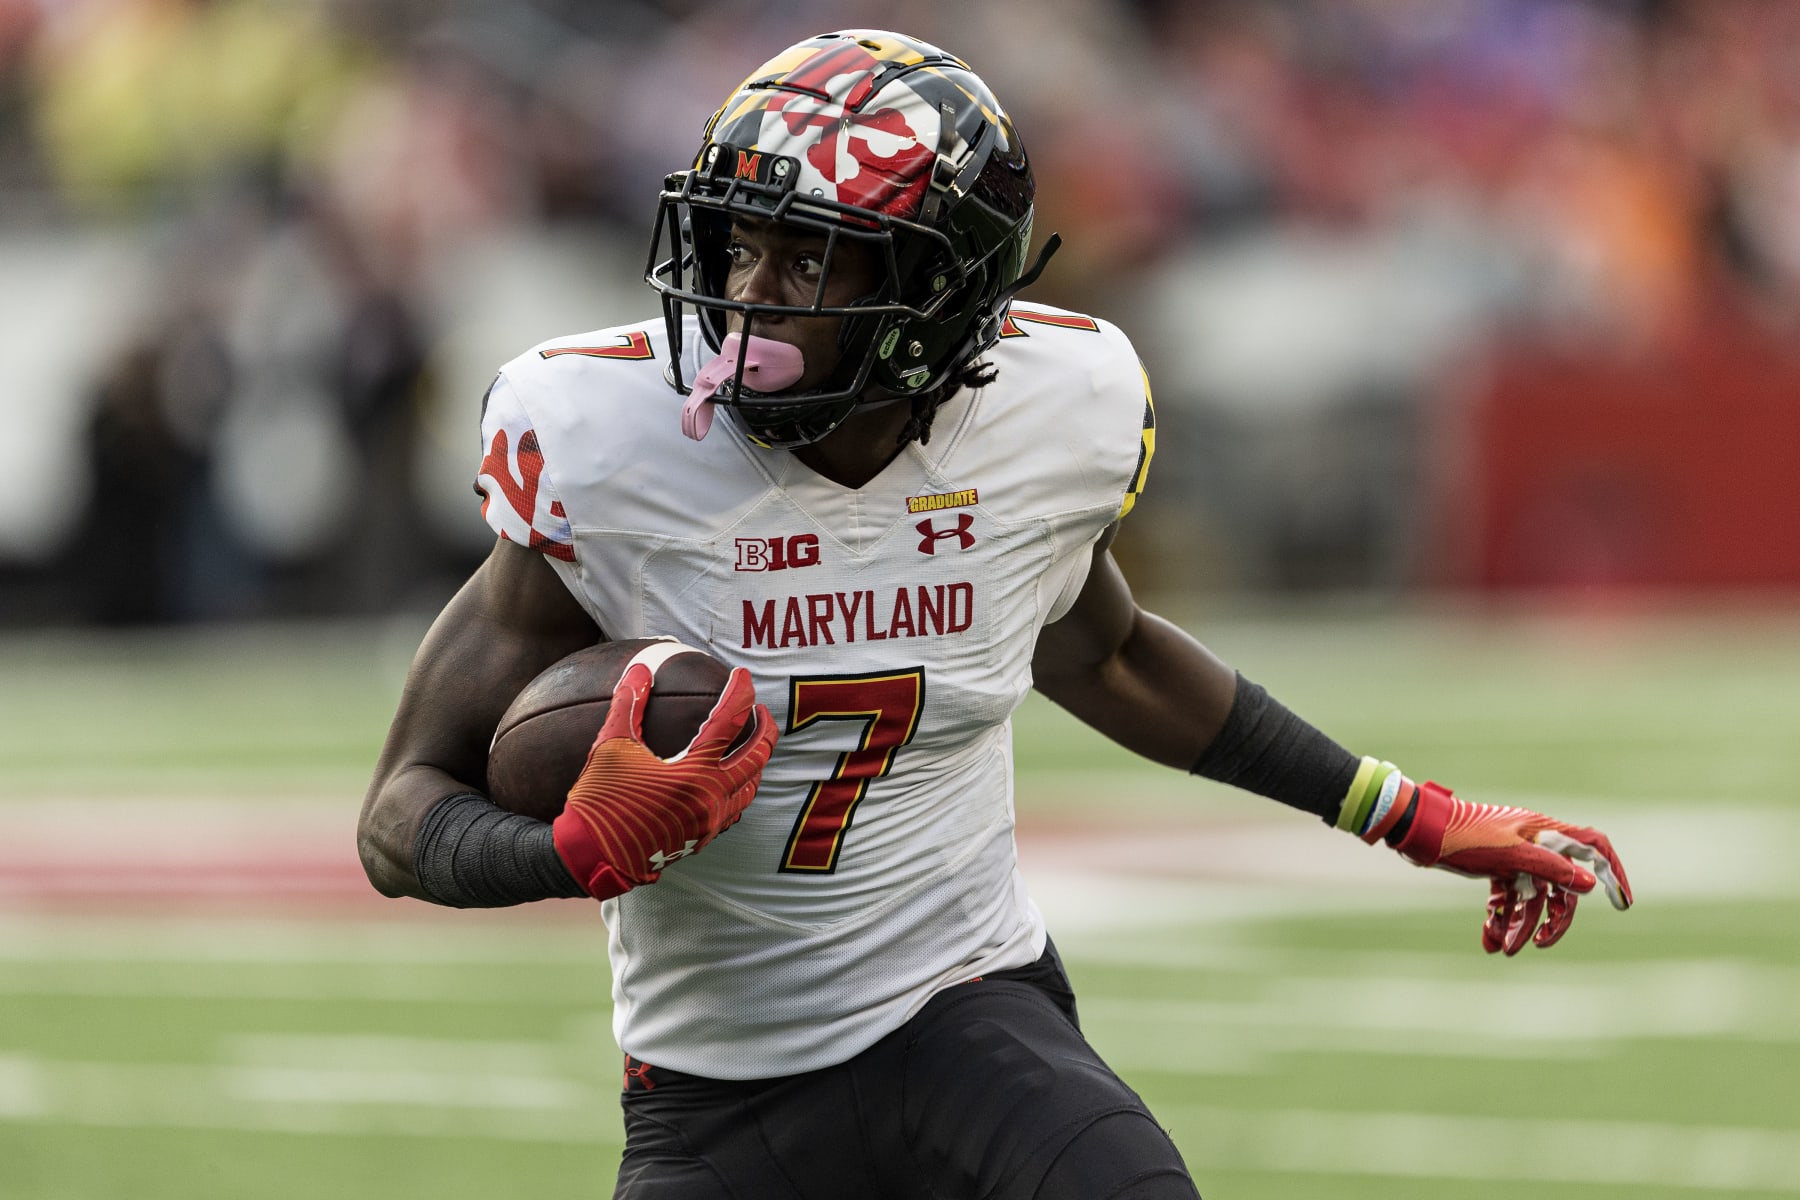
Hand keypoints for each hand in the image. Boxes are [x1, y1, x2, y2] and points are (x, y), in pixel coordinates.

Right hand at [551, 662, 776, 900]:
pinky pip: (733, 811)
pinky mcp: (701, 839)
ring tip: (750, 743)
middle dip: (766, 728)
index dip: (739, 693)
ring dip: (756, 762)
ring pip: (750, 788)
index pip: (730, 722)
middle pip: (757, 757)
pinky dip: (738, 789)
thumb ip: (628, 705)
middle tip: (760, 709)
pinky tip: (726, 780)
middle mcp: (710, 798)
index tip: (742, 675)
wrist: (592, 858)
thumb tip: (639, 669)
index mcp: (693, 773)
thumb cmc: (600, 801)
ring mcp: (709, 822)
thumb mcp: (610, 747)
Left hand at [1389, 781, 1632, 954]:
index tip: (1622, 903)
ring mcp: (1514, 857)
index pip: (1592, 849)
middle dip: (1552, 919)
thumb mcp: (1513, 856)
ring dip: (1520, 925)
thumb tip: (1591, 885)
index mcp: (1546, 833)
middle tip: (1540, 945)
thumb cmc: (1467, 837)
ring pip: (1530, 897)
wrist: (1421, 833)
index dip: (1612, 873)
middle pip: (1560, 887)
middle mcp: (1534, 843)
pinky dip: (1500, 918)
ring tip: (1504, 949)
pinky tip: (1489, 941)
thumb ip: (1552, 870)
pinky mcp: (1494, 867)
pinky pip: (1507, 898)